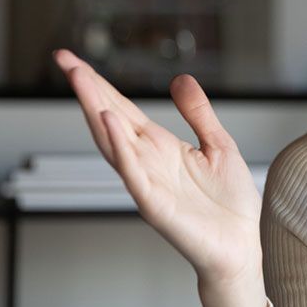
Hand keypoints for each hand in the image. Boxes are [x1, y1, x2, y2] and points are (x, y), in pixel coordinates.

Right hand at [52, 49, 262, 285]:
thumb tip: (180, 79)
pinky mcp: (154, 204)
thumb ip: (198, 113)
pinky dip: (119, 147)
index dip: (100, 84)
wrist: (243, 246)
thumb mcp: (219, 145)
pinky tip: (109, 122)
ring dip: (94, 110)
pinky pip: (132, 173)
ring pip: (112, 142)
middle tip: (64, 60)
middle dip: (87, 90)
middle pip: (109, 119)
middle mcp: (147, 162)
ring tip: (80, 78)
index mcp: (160, 148)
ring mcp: (147, 183)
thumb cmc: (231, 204)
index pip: (122, 109)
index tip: (73, 60)